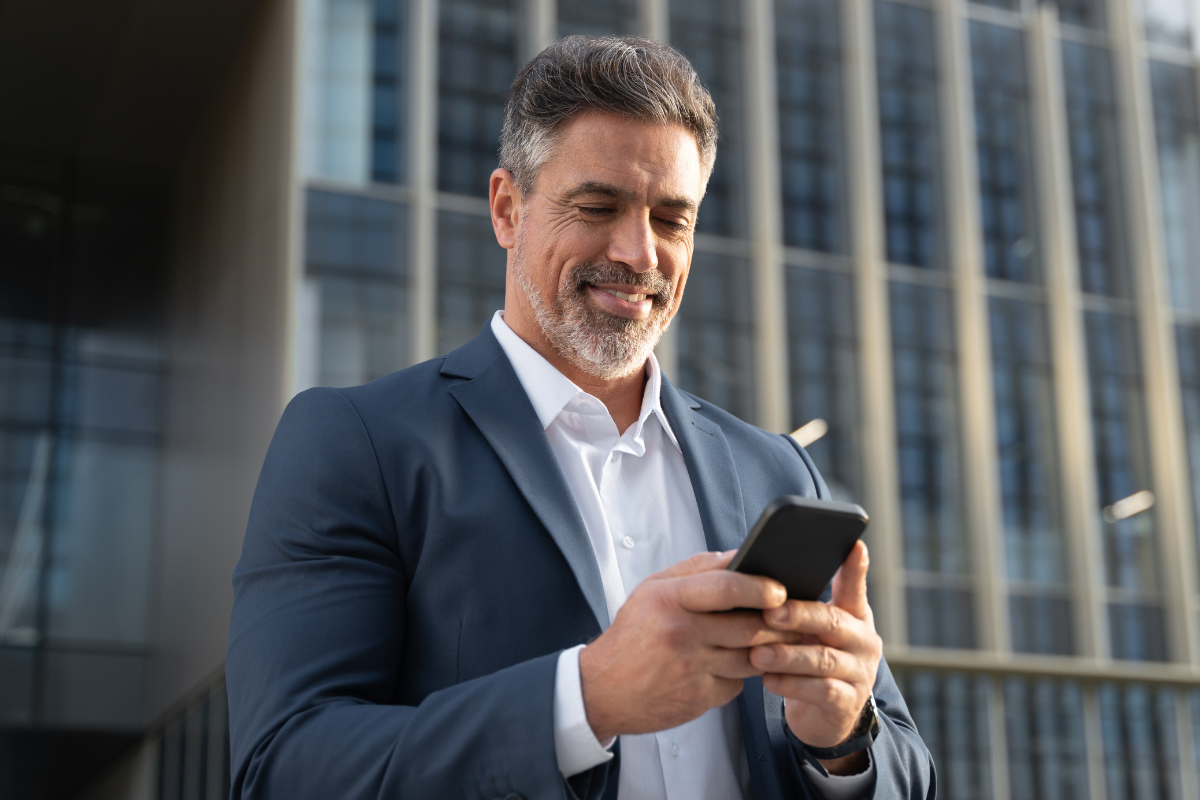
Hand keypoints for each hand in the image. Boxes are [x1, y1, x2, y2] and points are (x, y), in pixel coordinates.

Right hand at [579, 550, 799, 740]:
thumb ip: (696, 569)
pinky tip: (737, 664)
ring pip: (750, 658)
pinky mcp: (698, 698)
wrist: (602, 689)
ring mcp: (691, 669)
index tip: (780, 589)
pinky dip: (743, 674)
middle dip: (778, 623)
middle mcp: (681, 634)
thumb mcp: (653, 589)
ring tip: (779, 639)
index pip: (726, 587)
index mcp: (669, 599)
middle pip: (748, 627)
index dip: (760, 587)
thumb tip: (740, 556)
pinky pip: (737, 683)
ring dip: (769, 649)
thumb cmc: (633, 634)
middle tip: (796, 617)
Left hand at [748, 541, 881, 773]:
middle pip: (832, 621)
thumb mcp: (812, 630)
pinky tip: (767, 679)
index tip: (854, 544)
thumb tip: (759, 577)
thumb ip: (799, 605)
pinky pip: (820, 691)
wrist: (825, 715)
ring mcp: (860, 673)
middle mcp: (863, 640)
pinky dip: (791, 684)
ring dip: (787, 655)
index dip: (855, 567)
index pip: (855, 586)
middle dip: (799, 615)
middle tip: (769, 613)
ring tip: (758, 653)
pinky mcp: (847, 703)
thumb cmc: (810, 659)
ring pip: (823, 659)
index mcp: (853, 615)